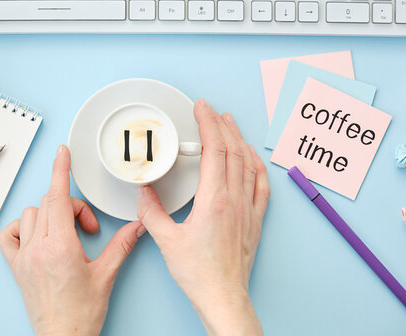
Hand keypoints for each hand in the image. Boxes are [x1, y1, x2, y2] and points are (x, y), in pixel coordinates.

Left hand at [0, 146, 144, 335]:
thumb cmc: (81, 314)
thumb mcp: (106, 275)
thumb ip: (122, 245)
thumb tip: (137, 226)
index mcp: (61, 247)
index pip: (59, 197)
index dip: (61, 170)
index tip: (62, 153)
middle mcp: (38, 248)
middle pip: (49, 203)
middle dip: (72, 205)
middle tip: (88, 226)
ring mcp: (24, 257)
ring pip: (30, 215)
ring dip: (50, 215)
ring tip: (66, 233)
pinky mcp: (17, 267)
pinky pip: (9, 236)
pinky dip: (22, 228)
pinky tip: (37, 236)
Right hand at [137, 99, 269, 335]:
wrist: (223, 297)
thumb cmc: (199, 273)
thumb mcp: (166, 240)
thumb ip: (151, 212)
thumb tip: (144, 192)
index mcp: (214, 201)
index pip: (215, 150)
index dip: (208, 124)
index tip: (201, 108)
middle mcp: (235, 201)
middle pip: (233, 151)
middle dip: (222, 125)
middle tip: (212, 110)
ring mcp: (248, 209)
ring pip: (249, 164)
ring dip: (240, 140)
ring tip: (231, 124)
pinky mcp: (255, 220)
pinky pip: (261, 185)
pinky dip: (257, 165)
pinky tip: (252, 157)